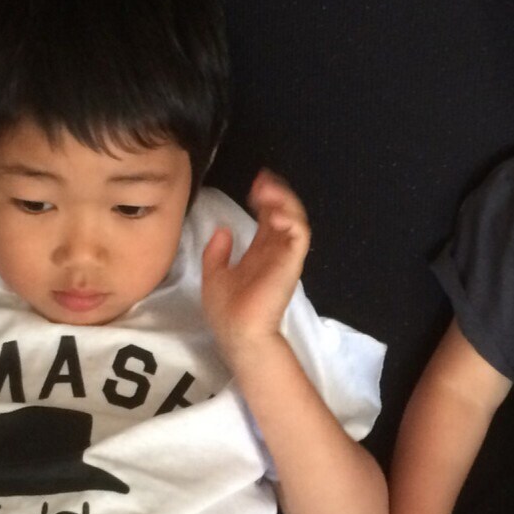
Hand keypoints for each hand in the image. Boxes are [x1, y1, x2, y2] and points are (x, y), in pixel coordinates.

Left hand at [202, 169, 310, 366]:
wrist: (236, 332)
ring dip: (284, 199)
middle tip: (261, 181)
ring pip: (296, 218)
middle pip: (285, 212)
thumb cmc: (227, 311)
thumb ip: (218, 253)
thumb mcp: (213, 275)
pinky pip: (300, 234)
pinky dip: (291, 218)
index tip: (253, 186)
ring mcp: (285, 256)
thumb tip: (223, 229)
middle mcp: (276, 251)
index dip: (264, 198)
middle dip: (275, 192)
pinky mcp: (291, 262)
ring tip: (267, 190)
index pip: (269, 218)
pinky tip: (274, 212)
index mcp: (260, 253)